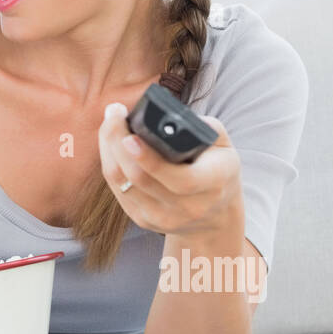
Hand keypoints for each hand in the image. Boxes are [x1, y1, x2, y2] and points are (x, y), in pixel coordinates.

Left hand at [97, 102, 242, 241]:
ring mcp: (164, 218)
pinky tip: (110, 145)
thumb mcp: (223, 145)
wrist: (216, 214)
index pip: (180, 179)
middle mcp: (189, 207)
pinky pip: (118, 190)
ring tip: (110, 122)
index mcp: (214, 184)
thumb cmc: (218, 169)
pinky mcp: (144, 221)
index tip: (129, 136)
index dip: (150, 159)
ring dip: (109, 149)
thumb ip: (202, 126)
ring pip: (123, 182)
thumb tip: (164, 116)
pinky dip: (110, 163)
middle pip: (140, 178)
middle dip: (119, 142)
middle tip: (114, 112)